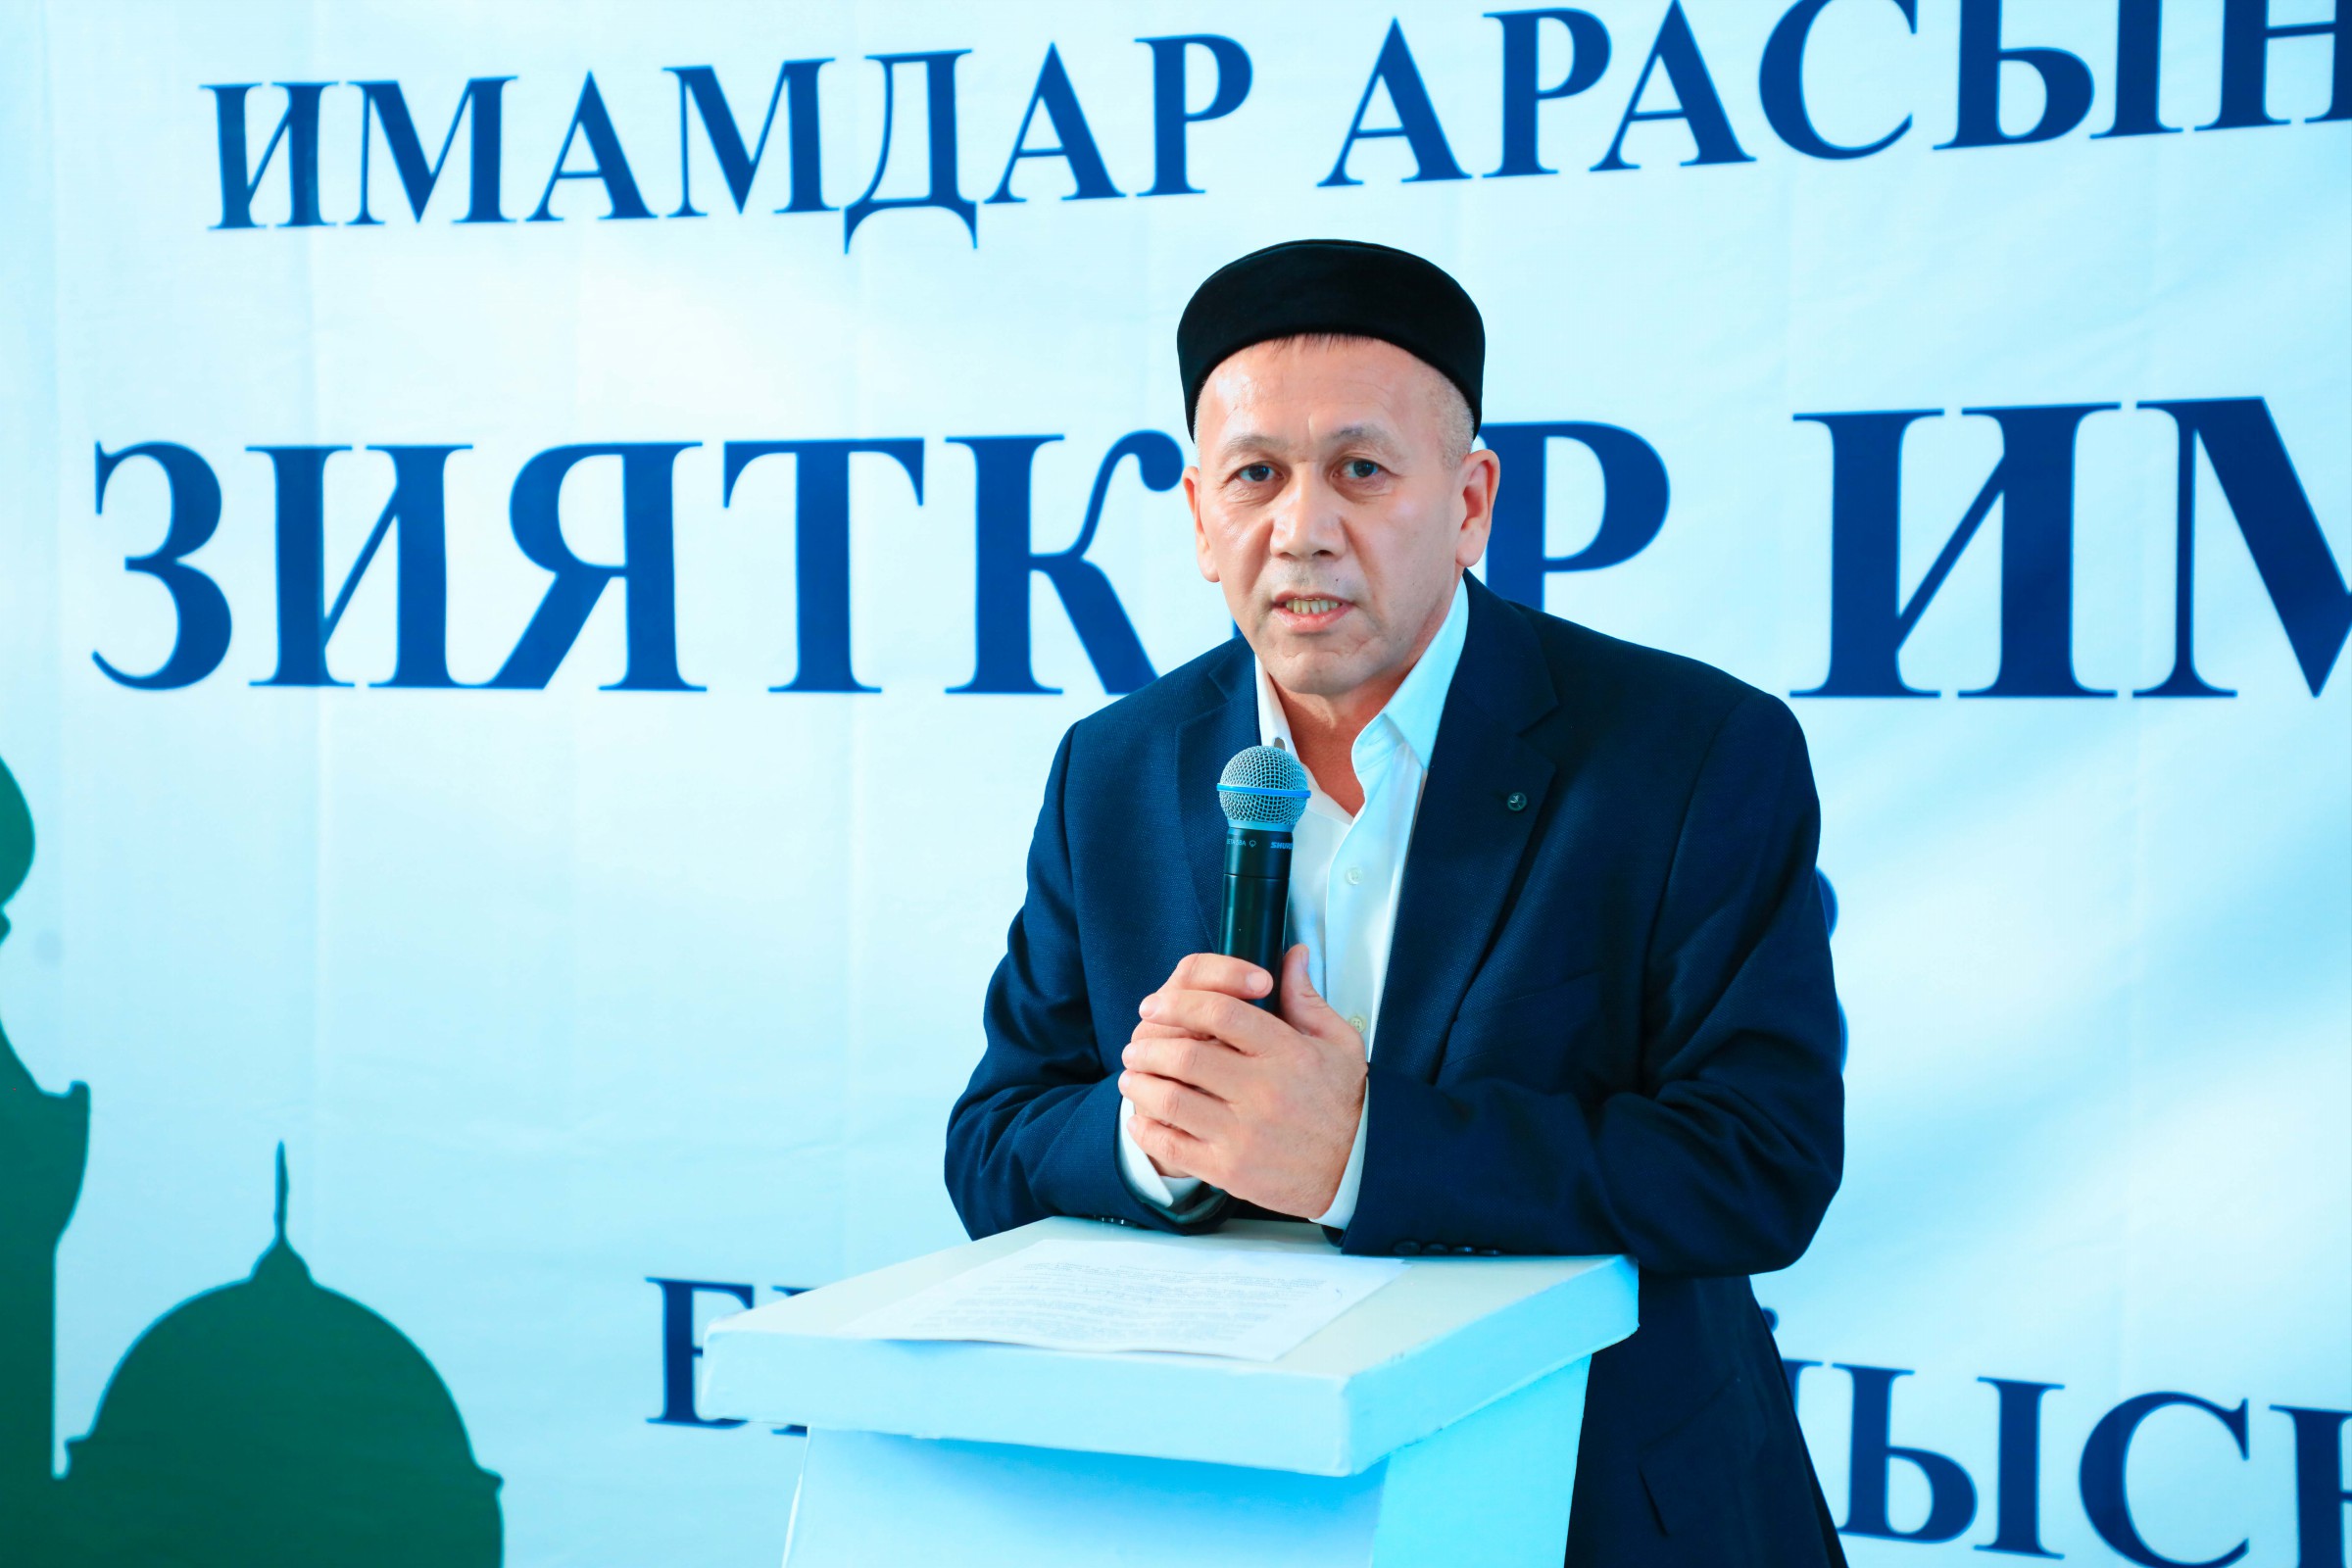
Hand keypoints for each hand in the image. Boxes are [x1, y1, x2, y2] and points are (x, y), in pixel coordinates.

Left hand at [1118, 946, 1367, 1217]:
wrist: (1357, 1171)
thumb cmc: (1343, 1102)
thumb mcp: (1339, 1043)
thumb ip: (1306, 998)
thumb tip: (1290, 954)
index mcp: (1288, 1053)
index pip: (1222, 1011)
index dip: (1180, 1002)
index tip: (1155, 1005)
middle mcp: (1264, 1091)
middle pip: (1186, 1053)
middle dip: (1149, 1045)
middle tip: (1136, 1045)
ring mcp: (1244, 1134)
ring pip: (1171, 1098)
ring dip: (1140, 1083)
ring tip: (1131, 1077)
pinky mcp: (1231, 1170)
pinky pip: (1173, 1146)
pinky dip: (1147, 1130)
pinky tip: (1141, 1120)